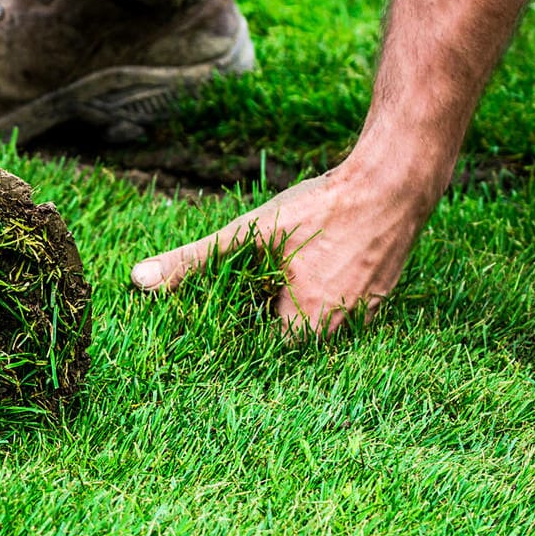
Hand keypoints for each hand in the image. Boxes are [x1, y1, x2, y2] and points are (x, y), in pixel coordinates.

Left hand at [128, 161, 441, 337]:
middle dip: (261, 321)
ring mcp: (364, 320)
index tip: (218, 317)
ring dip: (291, 310)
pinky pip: (340, 314)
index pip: (254, 354)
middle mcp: (338, 334)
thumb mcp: (250, 233)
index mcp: (303, 328)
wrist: (395, 181)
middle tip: (246, 291)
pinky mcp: (380, 301)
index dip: (232, 335)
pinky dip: (319, 298)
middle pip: (284, 342)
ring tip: (276, 280)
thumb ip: (194, 262)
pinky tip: (309, 271)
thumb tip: (139, 282)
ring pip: (314, 328)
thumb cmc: (322, 208)